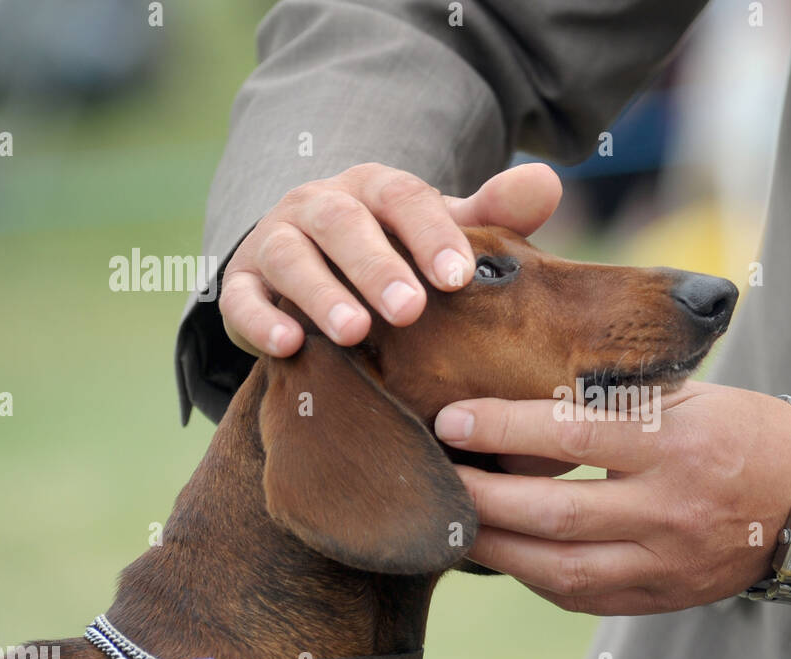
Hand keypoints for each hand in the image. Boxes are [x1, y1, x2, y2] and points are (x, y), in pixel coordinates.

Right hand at [218, 162, 561, 355]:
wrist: (317, 269)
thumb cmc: (399, 254)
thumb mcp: (443, 233)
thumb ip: (494, 214)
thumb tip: (549, 181)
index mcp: (374, 188)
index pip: (402, 197)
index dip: (430, 232)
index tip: (458, 276)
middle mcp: (319, 205)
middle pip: (342, 223)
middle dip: (376, 265)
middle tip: (411, 310)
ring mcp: (275, 243)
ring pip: (288, 256)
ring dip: (321, 292)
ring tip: (355, 331)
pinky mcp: (242, 287)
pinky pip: (241, 299)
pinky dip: (260, 321)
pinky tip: (289, 345)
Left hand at [432, 381, 790, 614]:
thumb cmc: (740, 430)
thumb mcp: (687, 396)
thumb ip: (612, 406)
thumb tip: (519, 407)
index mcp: (675, 442)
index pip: (571, 436)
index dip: (502, 429)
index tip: (450, 421)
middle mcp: (671, 508)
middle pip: (554, 514)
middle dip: (480, 500)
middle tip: (432, 480)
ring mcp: (669, 562)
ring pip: (561, 570)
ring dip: (494, 550)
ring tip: (451, 528)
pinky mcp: (665, 597)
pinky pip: (583, 598)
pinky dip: (534, 576)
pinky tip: (504, 556)